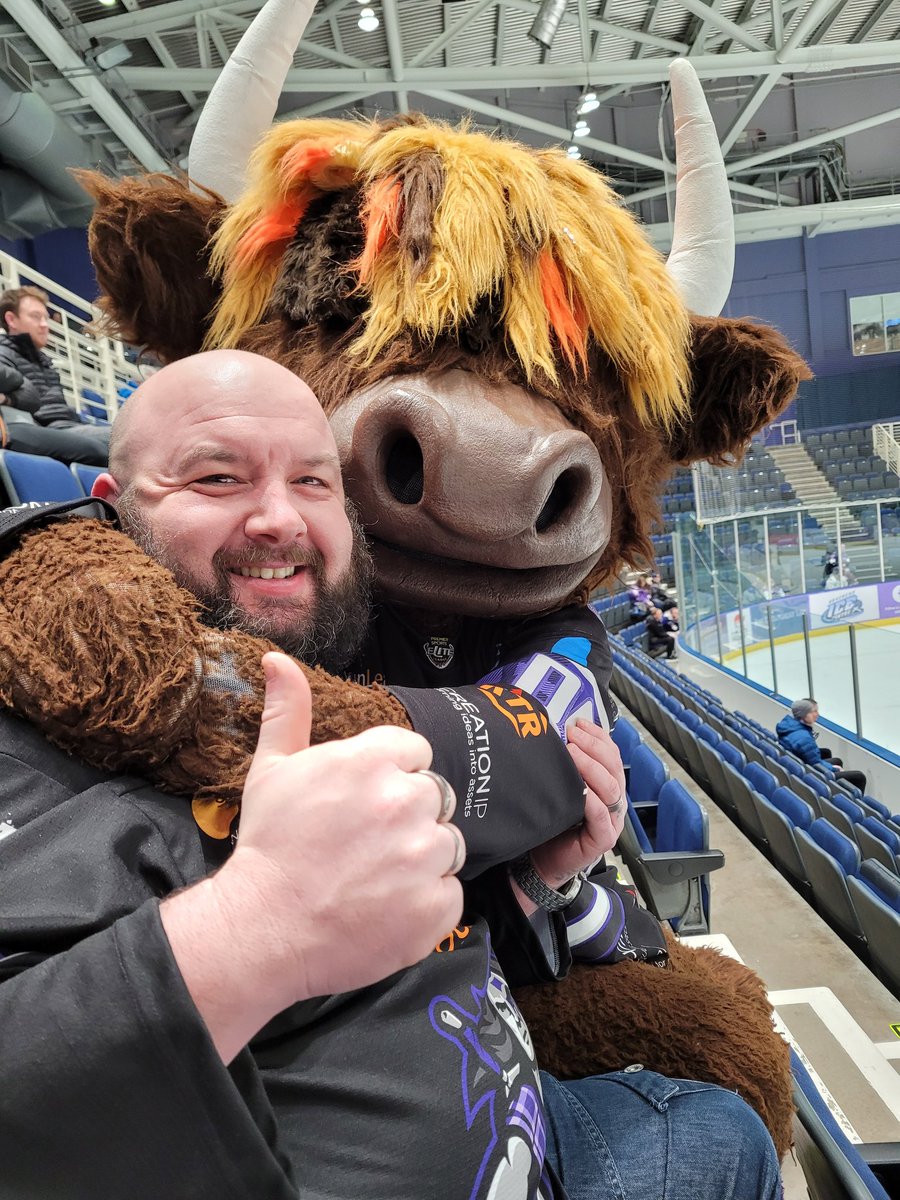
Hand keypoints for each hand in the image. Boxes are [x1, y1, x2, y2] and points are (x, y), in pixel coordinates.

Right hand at [225, 652, 465, 999]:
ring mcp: (424, 856)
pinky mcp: (435, 906)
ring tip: (375, 877)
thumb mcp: (272, 769)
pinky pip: (450, 893)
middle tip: (365, 845)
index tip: (365, 804)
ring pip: (447, 844)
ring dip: (420, 859)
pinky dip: (426, 904)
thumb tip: (278, 659)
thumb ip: (287, 710)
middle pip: (433, 796)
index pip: (416, 753)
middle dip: (406, 817)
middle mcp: (406, 801)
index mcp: (372, 760)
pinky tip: (387, 908)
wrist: (263, 929)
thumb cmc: (269, 846)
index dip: (392, 777)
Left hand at [527, 720, 625, 890]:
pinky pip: (601, 816)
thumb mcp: (560, 788)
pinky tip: (580, 788)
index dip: (598, 736)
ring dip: (591, 766)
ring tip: (572, 751)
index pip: (611, 754)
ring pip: (611, 788)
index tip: (579, 721)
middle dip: (594, 746)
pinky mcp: (603, 840)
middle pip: (613, 767)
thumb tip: (556, 733)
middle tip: (572, 733)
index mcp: (607, 786)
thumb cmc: (551, 823)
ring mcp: (611, 821)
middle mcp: (613, 802)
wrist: (541, 862)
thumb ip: (565, 767)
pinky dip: (592, 799)